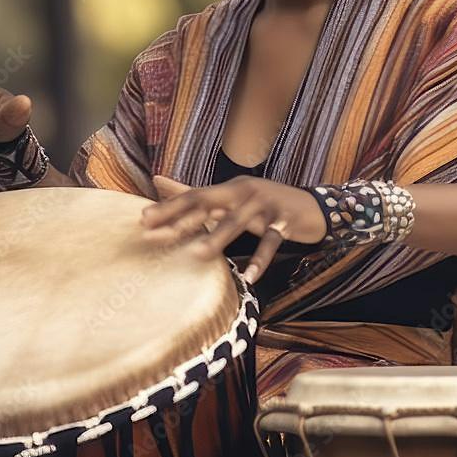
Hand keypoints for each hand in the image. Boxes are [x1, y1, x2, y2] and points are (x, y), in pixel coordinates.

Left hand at [139, 174, 326, 282]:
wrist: (313, 206)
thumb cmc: (264, 204)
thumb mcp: (232, 198)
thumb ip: (196, 193)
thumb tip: (157, 180)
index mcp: (229, 188)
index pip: (194, 196)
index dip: (169, 207)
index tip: (143, 219)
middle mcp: (244, 192)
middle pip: (209, 204)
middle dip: (182, 220)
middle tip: (157, 236)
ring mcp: (265, 205)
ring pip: (238, 222)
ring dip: (219, 237)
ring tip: (199, 254)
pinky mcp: (285, 221)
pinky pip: (271, 242)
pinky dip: (260, 259)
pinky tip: (249, 277)